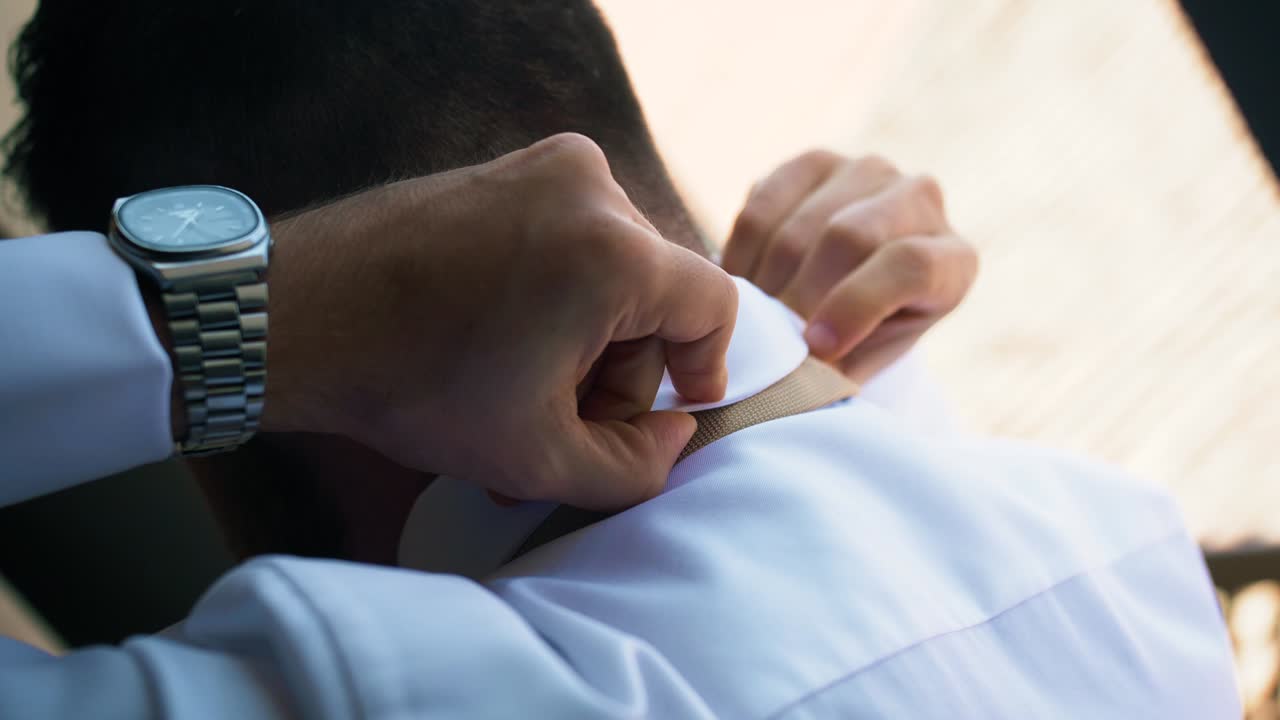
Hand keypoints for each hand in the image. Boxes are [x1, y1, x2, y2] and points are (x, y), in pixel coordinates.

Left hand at [260, 134, 737, 509]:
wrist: (301, 314)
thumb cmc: (414, 383)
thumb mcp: (537, 458)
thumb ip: (635, 467)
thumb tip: (678, 433)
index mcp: (614, 250)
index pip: (713, 307)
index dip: (704, 368)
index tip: (676, 411)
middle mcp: (590, 188)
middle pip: (655, 294)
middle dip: (622, 371)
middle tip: (568, 429)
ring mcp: (544, 167)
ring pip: (612, 269)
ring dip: (585, 341)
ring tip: (526, 402)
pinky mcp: (508, 169)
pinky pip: (569, 238)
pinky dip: (556, 297)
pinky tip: (507, 351)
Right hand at [721, 151, 976, 381]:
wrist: (845, 297)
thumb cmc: (862, 339)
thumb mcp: (867, 359)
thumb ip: (841, 363)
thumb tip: (795, 366)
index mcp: (952, 259)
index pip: (910, 265)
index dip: (857, 305)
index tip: (815, 347)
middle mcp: (920, 199)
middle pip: (848, 237)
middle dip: (798, 295)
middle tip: (768, 338)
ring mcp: (867, 173)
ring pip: (800, 225)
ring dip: (764, 280)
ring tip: (752, 317)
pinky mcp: (814, 163)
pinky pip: (762, 205)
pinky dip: (742, 252)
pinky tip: (741, 284)